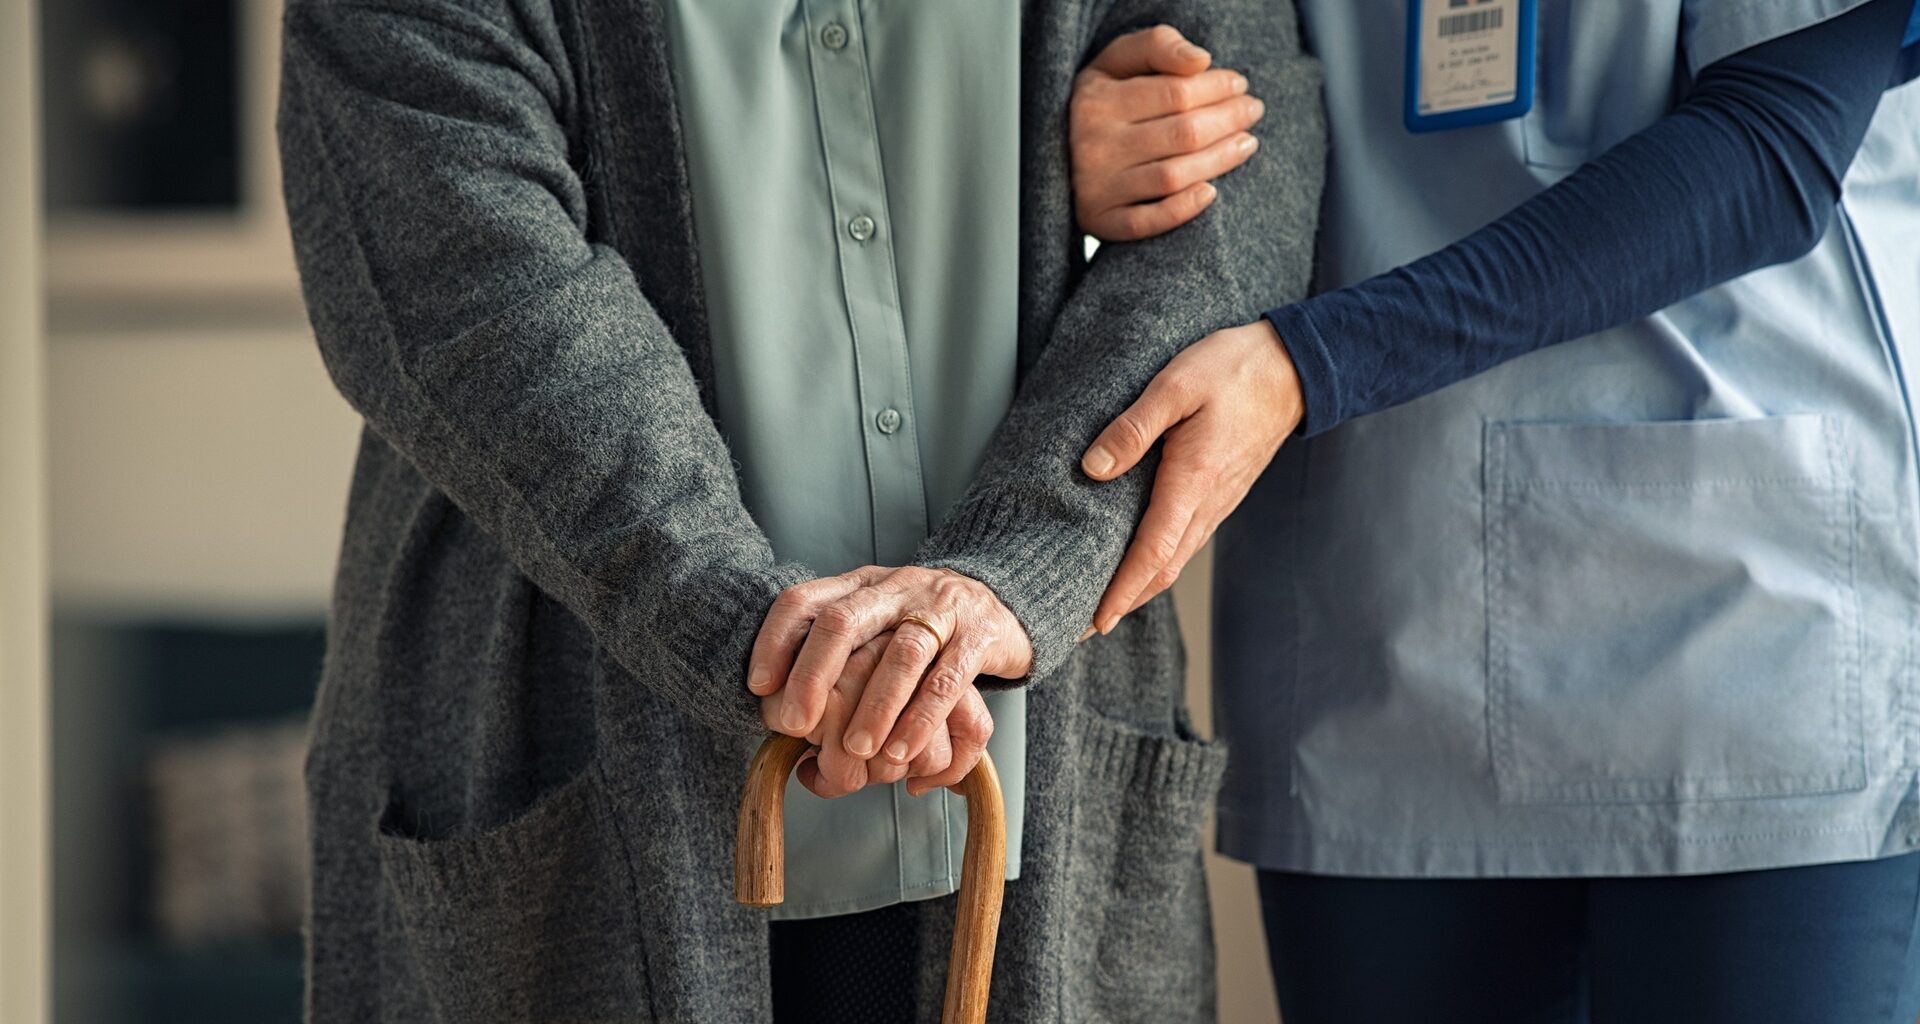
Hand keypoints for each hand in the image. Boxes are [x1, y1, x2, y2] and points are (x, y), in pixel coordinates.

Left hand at [749, 566, 1030, 780]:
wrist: (1004, 602)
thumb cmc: (922, 626)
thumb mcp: (875, 624)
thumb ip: (834, 656)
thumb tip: (779, 715)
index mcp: (860, 585)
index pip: (804, 600)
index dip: (775, 640)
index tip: (758, 686)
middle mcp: (896, 589)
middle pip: (844, 621)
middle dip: (814, 675)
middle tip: (795, 725)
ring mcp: (940, 609)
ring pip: (901, 653)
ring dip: (874, 706)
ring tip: (857, 751)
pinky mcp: (979, 636)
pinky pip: (948, 679)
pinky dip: (922, 718)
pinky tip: (902, 751)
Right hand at [1071, 25, 1266, 241]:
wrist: (1054, 153)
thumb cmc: (1098, 102)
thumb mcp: (1116, 62)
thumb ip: (1156, 45)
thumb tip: (1201, 60)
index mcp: (1097, 100)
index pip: (1175, 92)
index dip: (1216, 87)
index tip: (1239, 85)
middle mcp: (1094, 145)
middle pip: (1182, 133)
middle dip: (1228, 119)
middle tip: (1252, 111)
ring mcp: (1097, 187)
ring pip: (1173, 175)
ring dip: (1220, 160)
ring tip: (1246, 143)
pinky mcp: (1100, 221)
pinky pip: (1147, 222)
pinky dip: (1183, 209)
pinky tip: (1212, 192)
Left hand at [1081, 320, 1303, 632]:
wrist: (1293, 368)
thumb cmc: (1234, 371)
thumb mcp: (1175, 386)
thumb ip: (1133, 428)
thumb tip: (1093, 468)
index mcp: (1192, 482)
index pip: (1152, 554)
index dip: (1121, 592)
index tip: (1094, 622)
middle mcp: (1207, 503)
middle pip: (1162, 570)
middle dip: (1123, 603)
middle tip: (1082, 627)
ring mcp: (1217, 503)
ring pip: (1175, 560)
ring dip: (1140, 587)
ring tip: (1103, 603)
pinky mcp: (1220, 494)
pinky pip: (1185, 541)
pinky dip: (1158, 563)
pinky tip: (1139, 561)